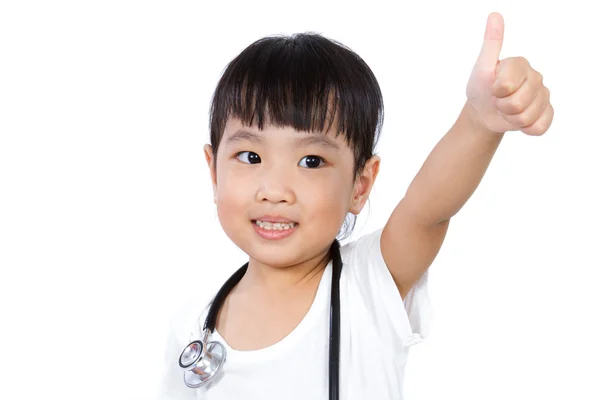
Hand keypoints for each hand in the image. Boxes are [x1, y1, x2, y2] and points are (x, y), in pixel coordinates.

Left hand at [465, 12, 553, 135]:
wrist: (483, 111)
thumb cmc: (481, 88)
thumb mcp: (481, 67)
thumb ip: (491, 44)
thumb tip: (495, 15)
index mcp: (520, 64)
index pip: (507, 85)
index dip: (496, 92)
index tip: (492, 88)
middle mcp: (536, 77)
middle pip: (519, 103)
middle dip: (502, 107)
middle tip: (498, 101)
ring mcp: (543, 95)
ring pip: (527, 117)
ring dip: (511, 119)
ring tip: (506, 110)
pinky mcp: (546, 113)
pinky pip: (540, 127)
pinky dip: (525, 129)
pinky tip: (519, 121)